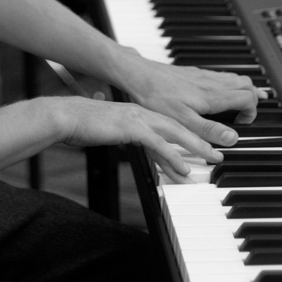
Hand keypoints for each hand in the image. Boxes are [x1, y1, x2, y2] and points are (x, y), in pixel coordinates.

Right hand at [58, 96, 223, 183]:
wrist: (65, 116)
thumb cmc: (82, 124)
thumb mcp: (108, 130)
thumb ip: (122, 135)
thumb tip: (127, 141)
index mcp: (137, 113)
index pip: (167, 126)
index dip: (187, 137)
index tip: (201, 149)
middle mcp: (140, 113)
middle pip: (178, 127)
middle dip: (199, 141)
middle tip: (216, 155)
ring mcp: (136, 118)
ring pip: (173, 133)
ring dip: (194, 147)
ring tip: (210, 160)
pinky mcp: (130, 127)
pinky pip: (156, 144)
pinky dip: (172, 156)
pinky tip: (183, 168)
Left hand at [117, 52, 265, 147]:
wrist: (139, 75)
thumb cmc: (157, 97)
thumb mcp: (182, 121)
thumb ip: (209, 130)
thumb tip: (233, 138)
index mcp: (212, 96)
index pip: (248, 97)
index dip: (252, 112)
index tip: (242, 124)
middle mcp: (211, 82)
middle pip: (246, 85)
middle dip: (253, 99)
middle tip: (247, 115)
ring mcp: (203, 75)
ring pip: (235, 77)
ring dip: (243, 90)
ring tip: (246, 101)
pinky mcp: (194, 73)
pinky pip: (221, 75)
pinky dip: (230, 84)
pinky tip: (222, 91)